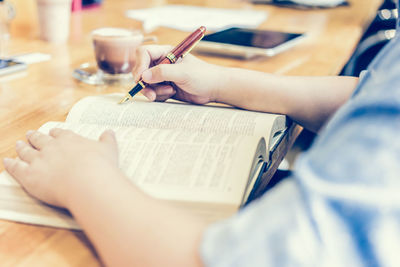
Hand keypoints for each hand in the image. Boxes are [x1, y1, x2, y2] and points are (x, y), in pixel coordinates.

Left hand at [3, 129, 120, 207]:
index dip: (55, 134)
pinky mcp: (29, 175)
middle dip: (35, 137)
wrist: (88, 182)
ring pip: (26, 151)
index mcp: (70, 140)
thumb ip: (107, 140)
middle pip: (40, 140)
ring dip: (21, 147)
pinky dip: (10, 164)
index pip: (60, 134)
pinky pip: (16, 168)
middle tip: (30, 134)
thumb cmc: (100, 167)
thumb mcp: (109, 149)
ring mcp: (39, 160)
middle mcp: (52, 147)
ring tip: (18, 145)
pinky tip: (7, 161)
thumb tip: (109, 132)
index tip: (53, 133)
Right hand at [133, 45, 225, 103]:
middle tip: (151, 93)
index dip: (139, 65)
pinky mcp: (166, 87)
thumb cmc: (203, 76)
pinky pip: (154, 92)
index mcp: (166, 53)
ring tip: (170, 92)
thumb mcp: (183, 73)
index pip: (144, 53)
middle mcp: (162, 63)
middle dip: (144, 83)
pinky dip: (159, 96)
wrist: (215, 89)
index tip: (140, 78)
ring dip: (153, 91)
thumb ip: (163, 72)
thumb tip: (143, 76)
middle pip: (141, 70)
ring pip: (146, 84)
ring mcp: (163, 76)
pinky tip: (172, 94)